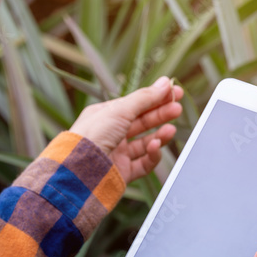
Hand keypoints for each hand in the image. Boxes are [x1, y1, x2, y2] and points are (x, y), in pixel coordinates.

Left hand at [69, 75, 183, 182]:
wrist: (79, 171)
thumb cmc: (92, 136)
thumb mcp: (120, 110)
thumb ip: (145, 98)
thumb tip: (165, 83)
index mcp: (105, 116)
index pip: (134, 104)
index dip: (155, 98)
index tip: (174, 92)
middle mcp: (110, 134)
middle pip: (141, 122)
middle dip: (160, 115)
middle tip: (177, 108)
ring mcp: (116, 154)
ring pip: (144, 143)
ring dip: (159, 135)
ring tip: (171, 130)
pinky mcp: (122, 172)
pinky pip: (143, 163)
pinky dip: (152, 155)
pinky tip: (156, 147)